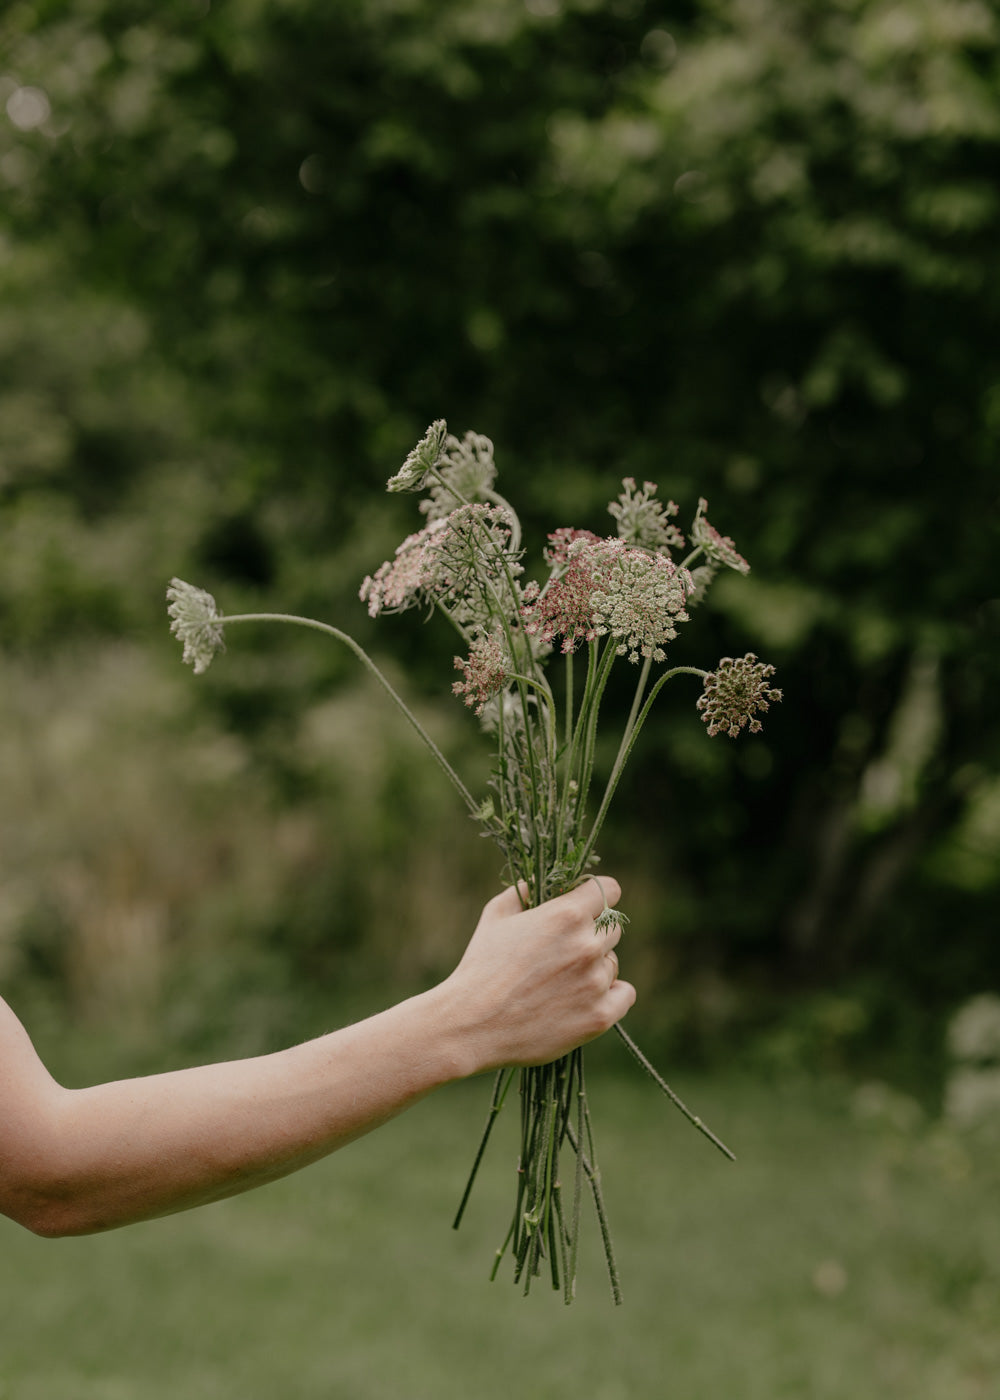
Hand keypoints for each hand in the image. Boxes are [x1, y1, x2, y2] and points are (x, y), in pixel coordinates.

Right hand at [440, 877, 635, 1073]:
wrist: (471, 1025)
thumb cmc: (480, 968)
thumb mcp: (495, 916)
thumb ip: (522, 891)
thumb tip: (538, 884)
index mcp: (565, 915)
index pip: (609, 890)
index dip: (596, 897)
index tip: (587, 907)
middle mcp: (587, 945)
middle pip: (612, 928)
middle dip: (593, 933)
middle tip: (564, 951)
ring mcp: (595, 982)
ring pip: (612, 963)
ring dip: (595, 967)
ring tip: (561, 982)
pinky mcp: (599, 1016)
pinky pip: (625, 994)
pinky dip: (611, 995)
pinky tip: (587, 997)